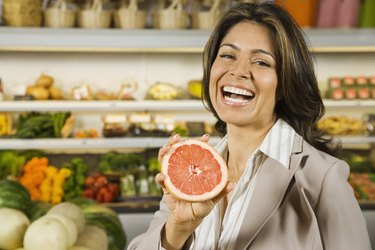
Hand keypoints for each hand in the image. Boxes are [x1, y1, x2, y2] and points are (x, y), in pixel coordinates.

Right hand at [157, 134, 232, 248]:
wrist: (189, 219)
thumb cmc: (201, 206)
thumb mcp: (212, 197)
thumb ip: (220, 191)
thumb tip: (231, 184)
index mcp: (194, 168)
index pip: (196, 151)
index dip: (199, 142)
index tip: (205, 137)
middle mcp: (183, 169)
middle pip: (177, 151)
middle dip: (175, 142)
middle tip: (177, 138)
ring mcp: (173, 176)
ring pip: (165, 160)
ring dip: (164, 152)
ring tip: (166, 149)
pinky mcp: (166, 187)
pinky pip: (161, 180)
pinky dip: (159, 177)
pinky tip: (162, 176)